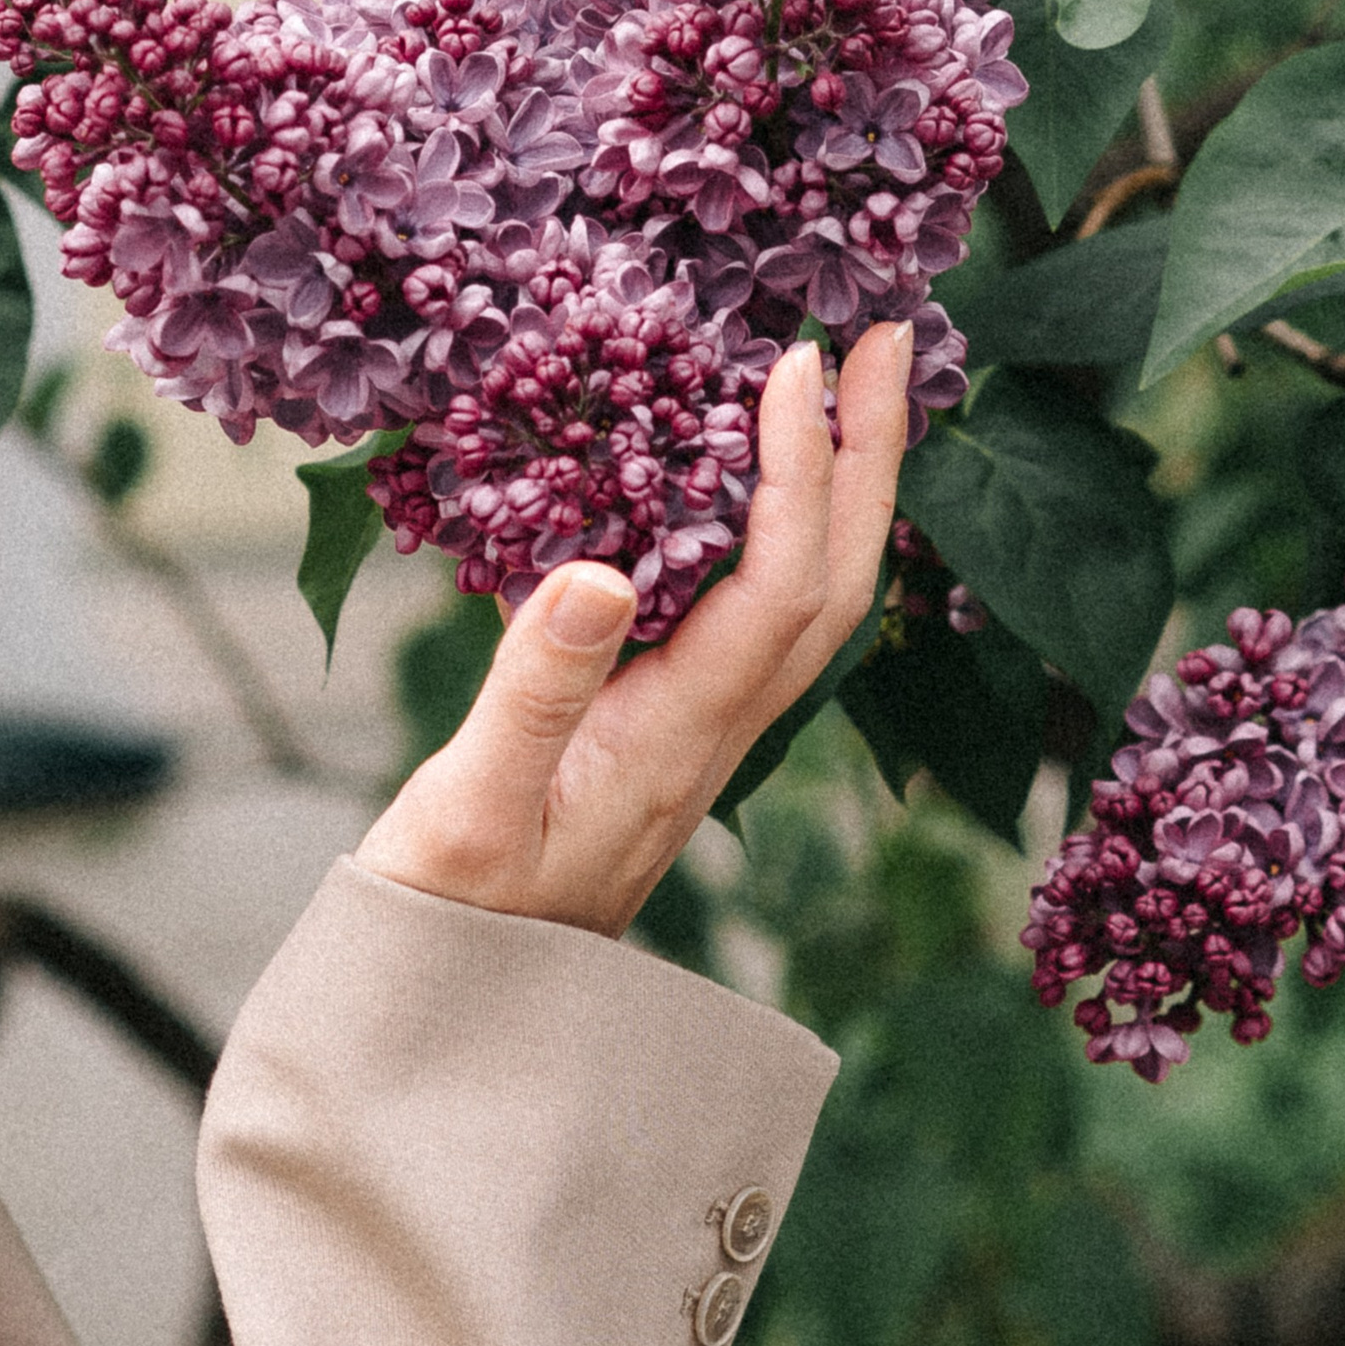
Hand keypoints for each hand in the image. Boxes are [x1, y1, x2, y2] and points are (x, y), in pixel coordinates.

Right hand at [357, 326, 910, 938]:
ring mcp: (699, 732)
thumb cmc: (450, 919)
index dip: (801, 472)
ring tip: (849, 383)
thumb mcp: (469, 810)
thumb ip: (533, 693)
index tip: (801, 365)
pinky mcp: (665, 728)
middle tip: (894, 336)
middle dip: (874, 455)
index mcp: (678, 740)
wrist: (458, 1009)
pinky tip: (740, 474)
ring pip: (808, 596)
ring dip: (841, 485)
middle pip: (835, 582)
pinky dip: (772, 525)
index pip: (778, 587)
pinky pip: (750, 608)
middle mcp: (715, 731)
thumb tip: (602, 570)